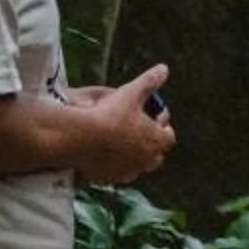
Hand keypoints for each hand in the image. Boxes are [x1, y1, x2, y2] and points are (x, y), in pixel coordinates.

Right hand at [77, 65, 175, 185]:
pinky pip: (115, 174)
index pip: (168, 136)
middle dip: (150, 143)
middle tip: (139, 131)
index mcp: (157, 141)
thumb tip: (164, 68)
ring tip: (122, 143)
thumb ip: (149, 81)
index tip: (154, 115)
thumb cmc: (110, 114)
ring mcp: (127, 172)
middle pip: (155, 155)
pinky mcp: (108, 179)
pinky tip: (105, 154)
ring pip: (136, 166)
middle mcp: (146, 161)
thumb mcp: (132, 93)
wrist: (81, 138)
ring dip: (132, 156)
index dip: (162, 124)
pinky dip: (114, 166)